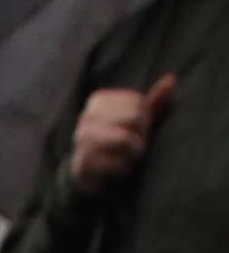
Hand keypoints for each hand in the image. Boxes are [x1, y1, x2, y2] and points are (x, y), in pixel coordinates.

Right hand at [70, 75, 174, 193]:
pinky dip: (125, 169)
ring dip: (135, 152)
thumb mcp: (133, 120)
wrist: (87, 173)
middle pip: (133, 118)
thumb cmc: (116, 142)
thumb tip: (172, 79)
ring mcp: (81, 142)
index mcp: (97, 102)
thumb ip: (152, 101)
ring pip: (124, 140)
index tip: (138, 131)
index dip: (146, 118)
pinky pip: (116, 164)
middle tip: (137, 146)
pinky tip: (119, 170)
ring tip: (131, 158)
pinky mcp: (82, 166)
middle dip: (142, 135)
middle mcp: (85, 119)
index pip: (137, 102)